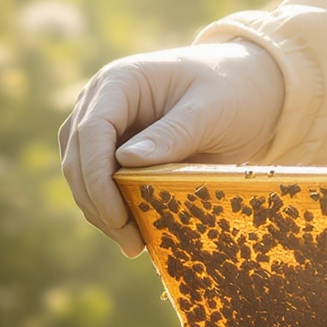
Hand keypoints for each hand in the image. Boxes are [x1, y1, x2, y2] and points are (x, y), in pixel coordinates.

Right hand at [58, 42, 285, 256]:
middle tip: (131, 243)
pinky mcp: (116, 149)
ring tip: (134, 244)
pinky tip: (136, 232)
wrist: (249, 89)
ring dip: (101, 211)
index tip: (118, 217)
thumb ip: (172, 134)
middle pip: (78, 157)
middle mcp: (103, 102)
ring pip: (82, 174)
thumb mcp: (211, 110)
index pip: (91, 130)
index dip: (96, 176)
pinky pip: (101, 182)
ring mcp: (106, 126)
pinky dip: (112, 208)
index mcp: (120, 82)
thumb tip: (123, 162)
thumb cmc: (233, 90)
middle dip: (98, 203)